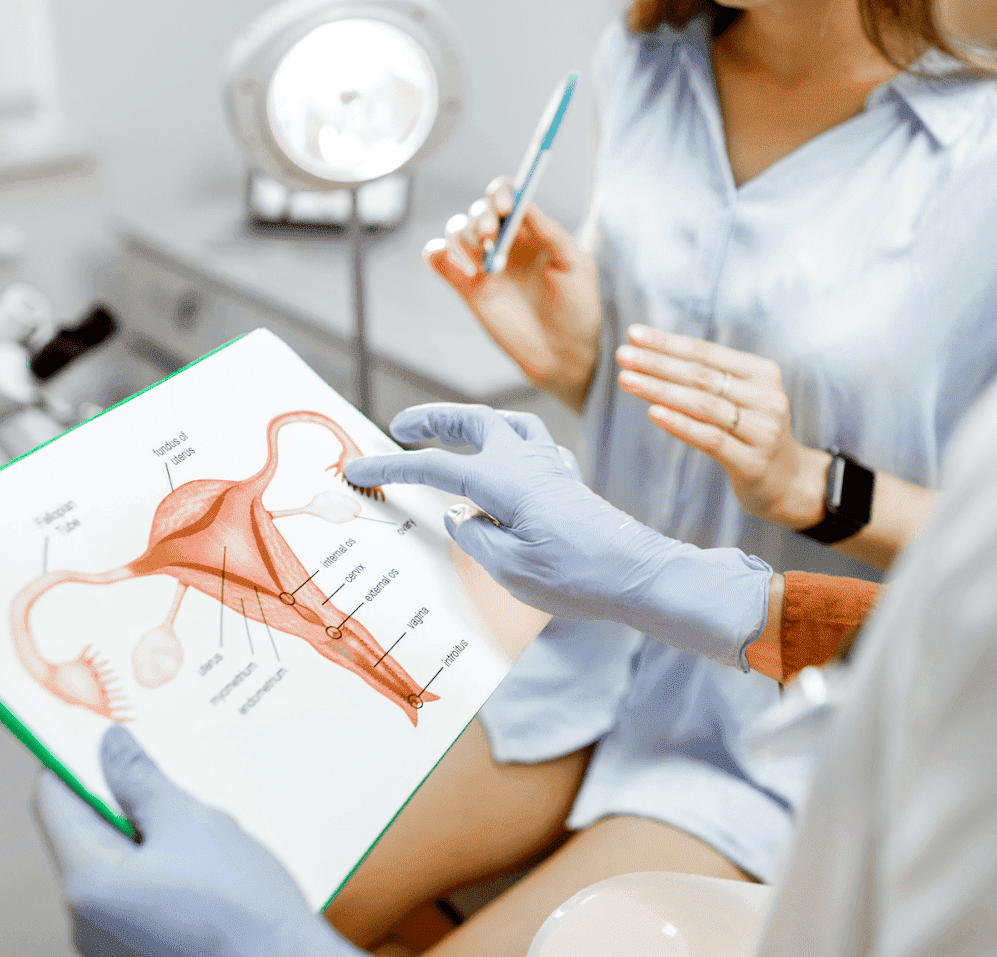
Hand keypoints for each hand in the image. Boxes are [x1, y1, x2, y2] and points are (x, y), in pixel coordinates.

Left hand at [33, 727, 356, 956]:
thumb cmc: (241, 906)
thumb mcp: (193, 823)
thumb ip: (141, 780)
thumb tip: (108, 744)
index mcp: (87, 881)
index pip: (54, 799)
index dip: (76, 758)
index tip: (107, 733)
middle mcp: (83, 918)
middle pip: (84, 833)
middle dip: (123, 798)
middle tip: (168, 774)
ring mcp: (107, 942)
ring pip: (114, 864)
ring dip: (147, 835)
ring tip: (200, 826)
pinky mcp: (136, 952)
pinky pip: (134, 895)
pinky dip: (160, 869)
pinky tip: (207, 866)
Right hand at [344, 403, 770, 669]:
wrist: (640, 576)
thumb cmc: (576, 578)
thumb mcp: (510, 569)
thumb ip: (475, 538)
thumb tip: (459, 517)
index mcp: (503, 481)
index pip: (434, 468)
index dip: (391, 467)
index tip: (357, 468)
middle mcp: (527, 462)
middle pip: (474, 421)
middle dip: (434, 418)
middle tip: (400, 426)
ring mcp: (552, 467)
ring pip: (508, 423)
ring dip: (475, 420)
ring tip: (452, 431)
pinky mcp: (569, 481)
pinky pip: (536, 445)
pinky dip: (512, 442)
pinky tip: (510, 459)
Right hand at [425, 176, 601, 409]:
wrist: (565, 355)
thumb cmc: (579, 309)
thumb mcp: (576, 267)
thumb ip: (553, 235)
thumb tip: (528, 205)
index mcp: (532, 232)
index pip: (509, 197)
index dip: (502, 193)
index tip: (506, 205)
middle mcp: (506, 244)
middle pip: (480, 211)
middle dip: (482, 215)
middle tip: (492, 234)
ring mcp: (485, 266)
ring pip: (459, 231)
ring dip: (464, 233)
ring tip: (483, 254)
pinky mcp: (469, 289)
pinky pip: (441, 262)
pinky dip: (437, 253)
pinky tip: (449, 259)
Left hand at [616, 325, 828, 529]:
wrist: (785, 481)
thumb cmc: (750, 432)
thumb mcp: (739, 398)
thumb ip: (707, 378)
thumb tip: (651, 353)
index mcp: (762, 373)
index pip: (706, 352)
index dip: (669, 342)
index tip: (633, 334)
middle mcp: (767, 398)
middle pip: (702, 376)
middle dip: (658, 363)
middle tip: (622, 355)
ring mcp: (763, 431)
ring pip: (704, 405)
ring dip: (661, 390)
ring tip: (627, 380)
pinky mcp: (753, 462)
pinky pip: (710, 439)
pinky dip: (680, 424)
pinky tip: (653, 413)